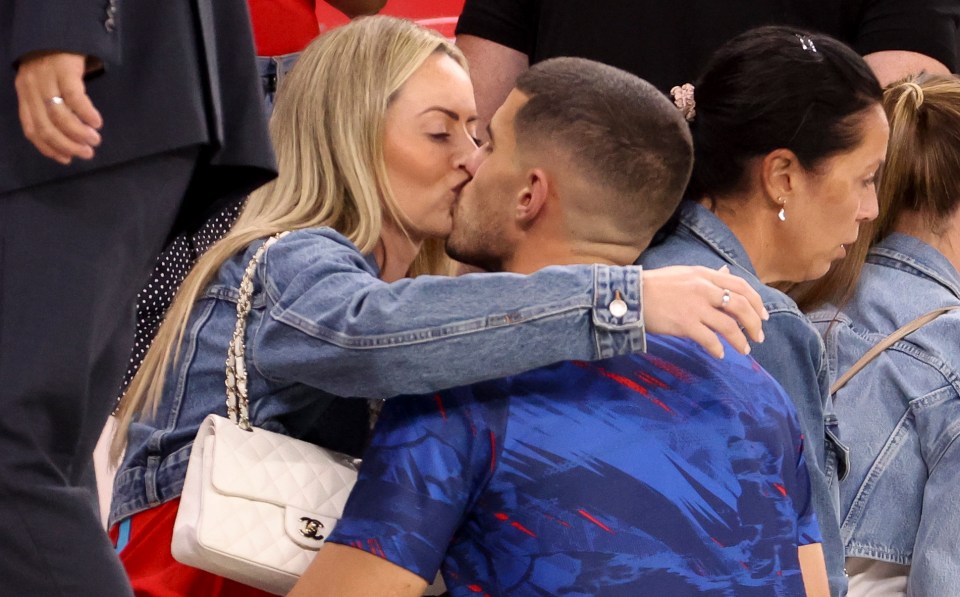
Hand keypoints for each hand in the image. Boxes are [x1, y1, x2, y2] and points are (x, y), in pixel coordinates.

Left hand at [14, 51, 102, 163]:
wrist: (57, 32)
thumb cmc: (52, 63)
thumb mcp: (41, 86)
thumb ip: (46, 107)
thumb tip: (65, 139)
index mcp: (24, 95)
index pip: (32, 129)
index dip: (49, 149)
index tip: (67, 160)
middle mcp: (31, 88)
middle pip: (46, 126)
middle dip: (67, 145)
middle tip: (87, 153)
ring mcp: (47, 79)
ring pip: (59, 116)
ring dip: (78, 133)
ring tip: (95, 140)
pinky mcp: (65, 70)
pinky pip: (75, 98)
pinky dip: (86, 114)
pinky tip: (97, 122)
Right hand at [642, 265, 767, 358]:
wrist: (632, 296)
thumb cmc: (656, 285)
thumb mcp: (685, 273)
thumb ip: (708, 276)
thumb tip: (727, 273)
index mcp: (705, 275)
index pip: (741, 285)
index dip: (757, 302)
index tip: (763, 316)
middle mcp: (704, 289)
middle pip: (741, 306)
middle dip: (754, 324)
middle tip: (759, 337)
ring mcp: (695, 307)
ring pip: (729, 325)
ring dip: (740, 341)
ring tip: (744, 350)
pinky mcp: (685, 323)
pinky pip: (709, 339)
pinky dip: (718, 349)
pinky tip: (720, 354)